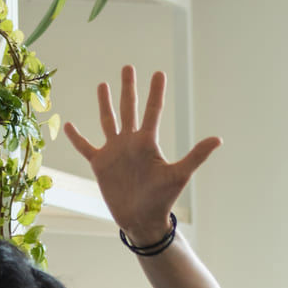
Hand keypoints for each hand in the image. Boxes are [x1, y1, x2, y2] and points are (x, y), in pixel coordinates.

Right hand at [63, 67, 219, 242]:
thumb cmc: (162, 199)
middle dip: (129, 88)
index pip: (153, 111)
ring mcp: (115, 152)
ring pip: (108, 121)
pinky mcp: (100, 164)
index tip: (159, 73)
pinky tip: (68, 125)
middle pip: (129, 108)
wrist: (142, 220)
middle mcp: (131, 142)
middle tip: (128, 67)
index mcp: (148, 142)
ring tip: (103, 85)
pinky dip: (76, 138)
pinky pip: (85, 147)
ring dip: (105, 104)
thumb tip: (218, 139)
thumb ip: (196, 155)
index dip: (156, 92)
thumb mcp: (179, 175)